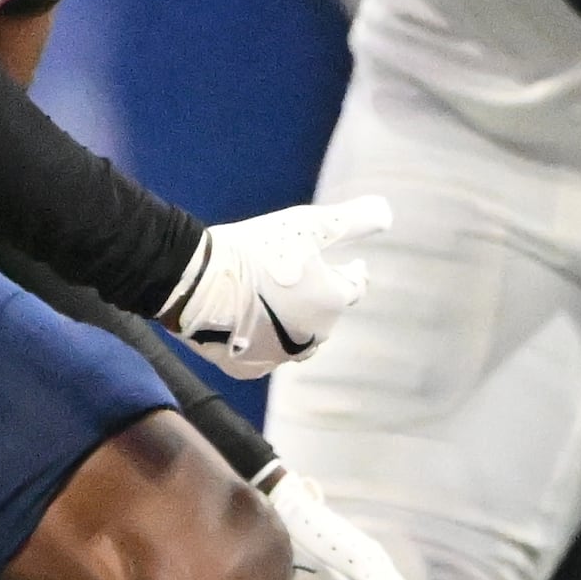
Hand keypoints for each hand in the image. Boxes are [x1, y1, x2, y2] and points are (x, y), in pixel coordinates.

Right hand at [164, 196, 391, 374]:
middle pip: (324, 315)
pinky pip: (262, 354)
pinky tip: (250, 327)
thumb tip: (387, 214)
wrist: (193, 280)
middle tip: (304, 281)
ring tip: (279, 306)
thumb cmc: (253, 251)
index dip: (354, 273)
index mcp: (333, 301)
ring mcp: (280, 355)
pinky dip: (260, 341)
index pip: (355, 286)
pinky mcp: (247, 365)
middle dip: (320, 298)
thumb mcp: (308, 226)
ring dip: (293, 324)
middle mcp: (314, 335)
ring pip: (296, 340)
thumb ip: (353, 221)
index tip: (354, 265)